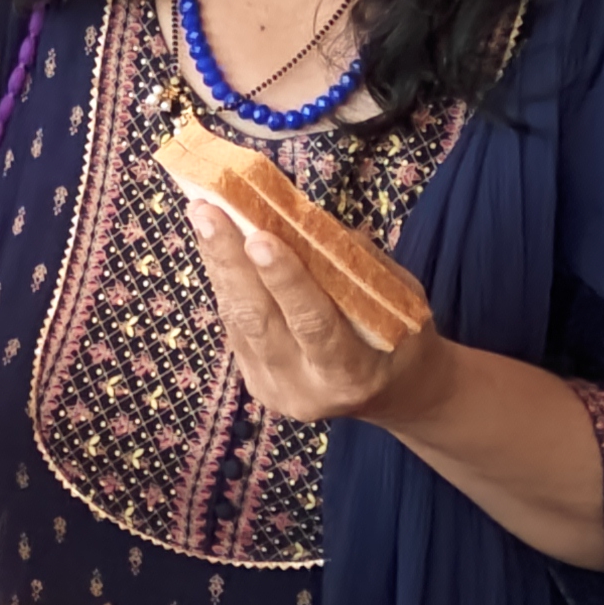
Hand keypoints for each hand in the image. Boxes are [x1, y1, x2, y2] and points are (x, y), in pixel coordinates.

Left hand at [181, 194, 445, 430]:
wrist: (391, 392)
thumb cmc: (400, 335)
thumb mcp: (399, 299)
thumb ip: (354, 265)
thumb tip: (302, 218)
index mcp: (353, 373)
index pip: (314, 323)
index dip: (285, 280)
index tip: (259, 236)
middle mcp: (305, 388)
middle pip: (259, 320)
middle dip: (231, 261)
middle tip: (208, 212)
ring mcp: (273, 388)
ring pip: (238, 319)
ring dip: (218, 263)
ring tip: (203, 214)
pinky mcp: (252, 380)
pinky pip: (234, 324)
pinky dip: (224, 279)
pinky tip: (214, 242)